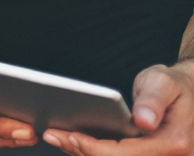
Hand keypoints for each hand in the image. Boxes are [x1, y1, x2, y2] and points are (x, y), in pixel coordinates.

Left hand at [43, 62, 193, 154]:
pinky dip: (95, 152)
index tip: (70, 136)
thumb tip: (143, 121)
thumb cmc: (175, 86)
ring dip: (85, 153)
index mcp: (175, 144)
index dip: (95, 148)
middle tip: (52, 135)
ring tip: (57, 137)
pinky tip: (74, 141)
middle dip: (82, 151)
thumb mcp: (164, 83)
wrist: (189, 94)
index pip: (127, 154)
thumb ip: (153, 100)